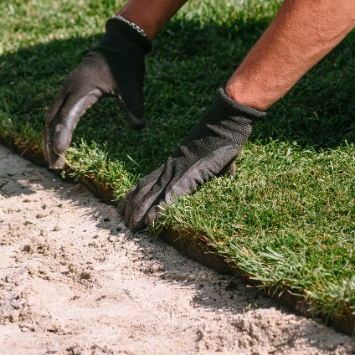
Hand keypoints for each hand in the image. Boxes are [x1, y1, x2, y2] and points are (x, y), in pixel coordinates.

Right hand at [44, 17, 151, 168]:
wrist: (119, 44)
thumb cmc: (126, 65)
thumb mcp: (132, 86)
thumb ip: (134, 106)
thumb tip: (138, 127)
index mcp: (82, 87)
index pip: (67, 115)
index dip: (62, 134)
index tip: (59, 152)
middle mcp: (70, 88)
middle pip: (52, 117)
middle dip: (50, 140)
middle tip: (53, 164)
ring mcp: (68, 88)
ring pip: (51, 114)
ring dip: (50, 135)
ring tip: (53, 158)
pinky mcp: (71, 90)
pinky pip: (57, 110)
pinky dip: (55, 126)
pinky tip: (58, 140)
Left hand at [119, 88, 265, 230]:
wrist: (224, 126)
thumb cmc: (223, 139)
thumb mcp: (219, 157)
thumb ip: (222, 167)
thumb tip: (230, 173)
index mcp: (174, 164)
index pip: (149, 181)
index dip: (135, 194)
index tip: (125, 204)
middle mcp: (170, 168)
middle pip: (144, 189)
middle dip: (132, 206)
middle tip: (124, 221)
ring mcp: (177, 173)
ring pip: (151, 195)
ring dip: (140, 212)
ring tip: (131, 227)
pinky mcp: (187, 179)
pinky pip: (168, 199)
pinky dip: (157, 211)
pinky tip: (149, 223)